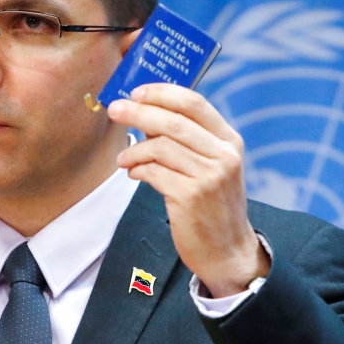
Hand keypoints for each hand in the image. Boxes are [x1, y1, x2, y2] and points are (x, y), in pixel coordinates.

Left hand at [107, 83, 269, 297]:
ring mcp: (209, 176)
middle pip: (173, 121)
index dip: (162, 93)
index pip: (194, 103)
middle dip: (138, 112)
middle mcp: (223, 155)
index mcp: (229, 141)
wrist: (228, 250)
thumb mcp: (210, 167)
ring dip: (134, 150)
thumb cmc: (213, 206)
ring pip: (160, 146)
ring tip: (124, 160)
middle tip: (115, 110)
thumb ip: (185, 140)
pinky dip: (138, 170)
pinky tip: (134, 174)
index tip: (137, 92)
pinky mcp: (191, 196)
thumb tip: (146, 116)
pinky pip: (154, 172)